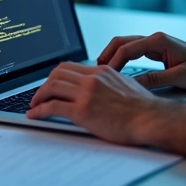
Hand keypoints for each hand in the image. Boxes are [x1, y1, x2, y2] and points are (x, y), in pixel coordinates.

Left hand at [26, 63, 164, 144]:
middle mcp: (92, 79)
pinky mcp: (83, 111)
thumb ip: (107, 84)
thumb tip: (98, 90)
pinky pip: (53, 107)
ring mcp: (86, 94)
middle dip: (44, 85)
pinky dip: (39, 110)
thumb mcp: (124, 85)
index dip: (55, 76)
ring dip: (38, 97)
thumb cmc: (143, 108)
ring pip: (51, 87)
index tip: (50, 85)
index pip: (69, 67)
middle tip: (39, 96)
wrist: (151, 118)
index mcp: (101, 72)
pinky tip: (35, 116)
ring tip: (34, 106)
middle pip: (57, 74)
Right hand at [97, 32, 185, 89]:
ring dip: (112, 56)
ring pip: (125, 45)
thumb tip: (133, 84)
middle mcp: (155, 39)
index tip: (105, 77)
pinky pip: (133, 51)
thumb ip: (155, 80)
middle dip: (106, 55)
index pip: (127, 49)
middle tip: (95, 72)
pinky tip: (116, 71)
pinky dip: (121, 59)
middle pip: (121, 42)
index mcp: (159, 41)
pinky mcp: (156, 50)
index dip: (113, 63)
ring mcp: (155, 43)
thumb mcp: (180, 78)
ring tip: (102, 73)